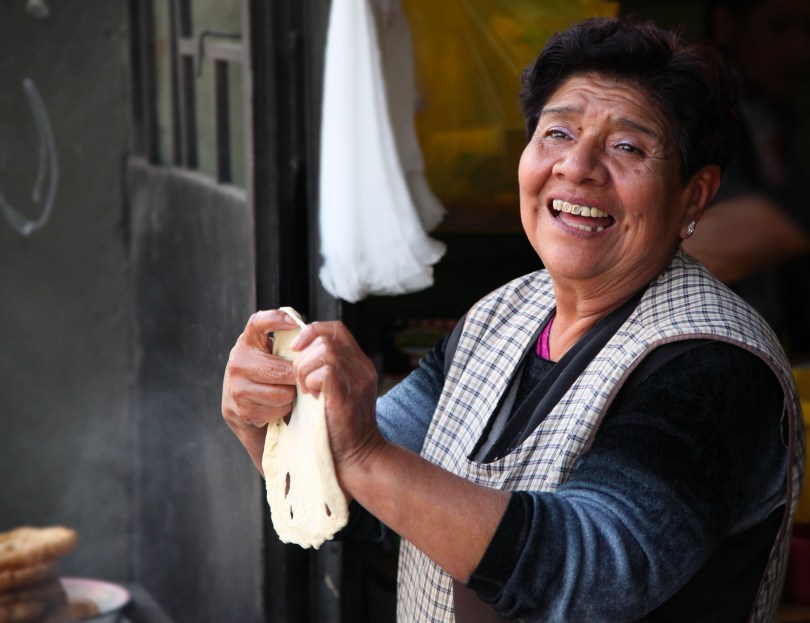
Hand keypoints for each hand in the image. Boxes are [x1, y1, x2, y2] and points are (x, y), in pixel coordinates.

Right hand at [222, 309, 299, 472]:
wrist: (245, 414)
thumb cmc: (267, 379)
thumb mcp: (272, 355)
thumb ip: (286, 341)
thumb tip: (310, 328)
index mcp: (247, 342)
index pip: (258, 322)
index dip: (277, 320)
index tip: (295, 323)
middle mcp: (237, 361)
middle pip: (282, 370)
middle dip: (297, 378)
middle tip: (299, 381)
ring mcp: (235, 387)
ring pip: (282, 393)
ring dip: (290, 396)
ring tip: (285, 393)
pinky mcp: (240, 410)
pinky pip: (277, 409)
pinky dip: (282, 411)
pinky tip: (275, 407)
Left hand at [289, 321, 382, 481]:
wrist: (357, 459)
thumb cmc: (338, 428)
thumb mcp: (335, 391)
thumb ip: (324, 370)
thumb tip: (296, 353)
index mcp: (359, 363)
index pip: (335, 329)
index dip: (312, 331)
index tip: (296, 349)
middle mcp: (362, 368)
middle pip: (326, 338)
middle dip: (304, 356)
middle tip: (301, 381)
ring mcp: (357, 381)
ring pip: (324, 352)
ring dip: (305, 369)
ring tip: (305, 390)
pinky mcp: (347, 395)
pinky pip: (325, 371)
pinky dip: (310, 381)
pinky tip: (310, 397)